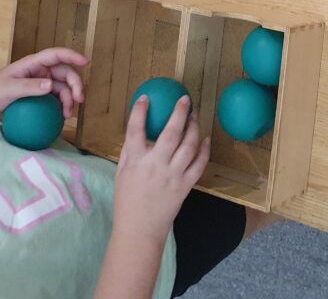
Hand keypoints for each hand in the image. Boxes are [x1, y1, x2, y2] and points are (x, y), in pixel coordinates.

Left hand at [0, 47, 88, 120]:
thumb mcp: (8, 90)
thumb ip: (30, 87)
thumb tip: (52, 85)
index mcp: (32, 64)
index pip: (56, 55)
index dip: (72, 56)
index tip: (86, 62)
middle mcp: (38, 72)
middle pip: (64, 73)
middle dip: (75, 85)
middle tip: (79, 101)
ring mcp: (38, 85)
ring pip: (61, 88)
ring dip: (69, 99)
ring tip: (68, 115)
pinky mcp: (36, 99)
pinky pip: (53, 101)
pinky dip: (60, 107)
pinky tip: (62, 118)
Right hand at [113, 95, 209, 244]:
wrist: (140, 229)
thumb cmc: (127, 200)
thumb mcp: (122, 173)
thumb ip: (130, 151)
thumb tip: (138, 130)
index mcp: (135, 162)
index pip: (135, 130)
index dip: (140, 112)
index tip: (145, 97)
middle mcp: (155, 166)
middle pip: (170, 133)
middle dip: (179, 113)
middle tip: (185, 99)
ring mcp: (173, 176)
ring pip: (189, 146)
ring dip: (194, 128)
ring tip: (194, 117)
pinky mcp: (185, 185)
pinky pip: (199, 164)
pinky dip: (204, 150)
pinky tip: (205, 139)